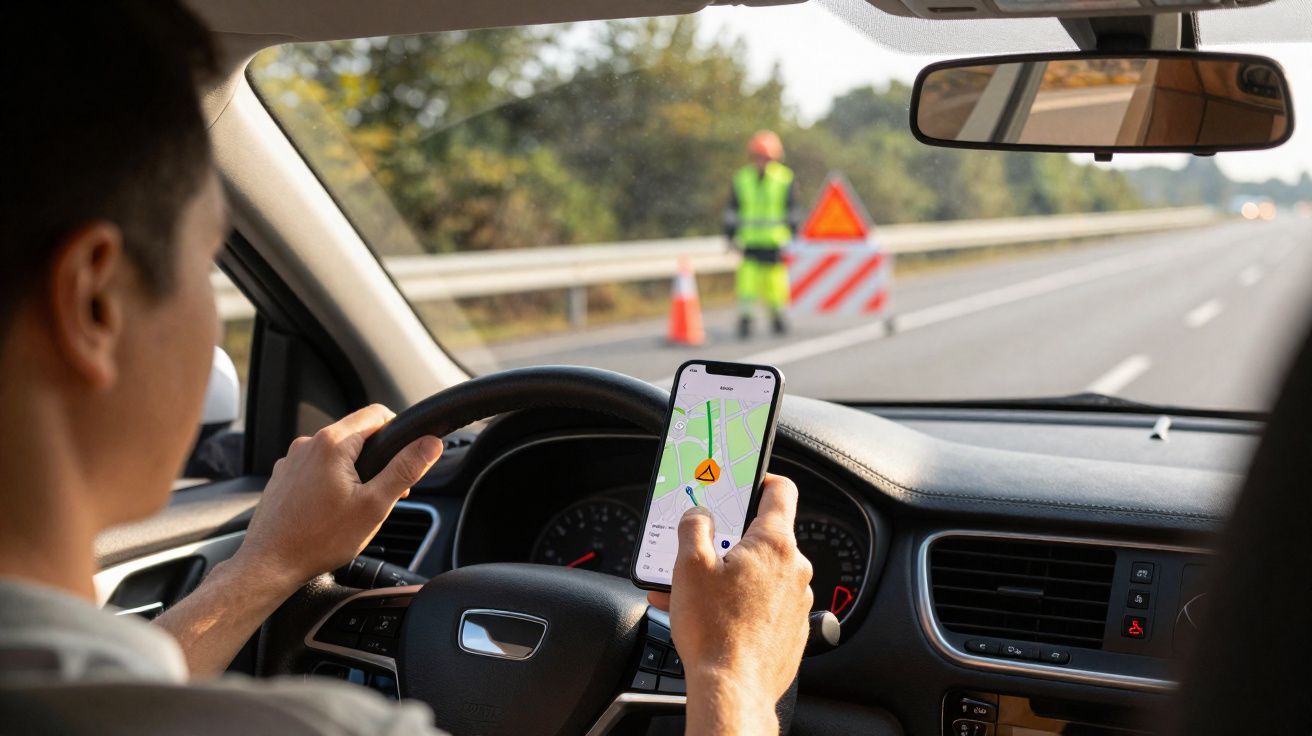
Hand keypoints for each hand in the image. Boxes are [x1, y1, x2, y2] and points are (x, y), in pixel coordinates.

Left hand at [232, 404, 442, 589]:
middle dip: (377, 460)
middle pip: (356, 435)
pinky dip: (330, 483)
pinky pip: (316, 469)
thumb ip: (405, 470)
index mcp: (332, 443)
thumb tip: (430, 444)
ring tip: (355, 509)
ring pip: (335, 454)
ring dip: (353, 473)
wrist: (269, 565)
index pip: (376, 414)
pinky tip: (331, 512)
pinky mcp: (283, 478)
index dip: (398, 431)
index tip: (405, 457)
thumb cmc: (319, 539)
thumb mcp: (374, 505)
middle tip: (383, 495)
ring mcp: (291, 461)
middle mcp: (308, 444)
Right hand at [648, 474, 812, 733]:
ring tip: (699, 593)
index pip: (780, 490)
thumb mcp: (689, 565)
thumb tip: (700, 515)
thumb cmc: (715, 631)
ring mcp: (798, 600)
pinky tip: (715, 616)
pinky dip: (744, 603)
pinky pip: (768, 603)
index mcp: (773, 543)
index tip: (745, 483)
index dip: (761, 479)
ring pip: (764, 574)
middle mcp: (794, 568)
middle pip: (765, 537)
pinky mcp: (793, 628)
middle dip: (732, 541)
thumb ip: (694, 527)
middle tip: (704, 552)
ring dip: (734, 576)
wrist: (733, 689)